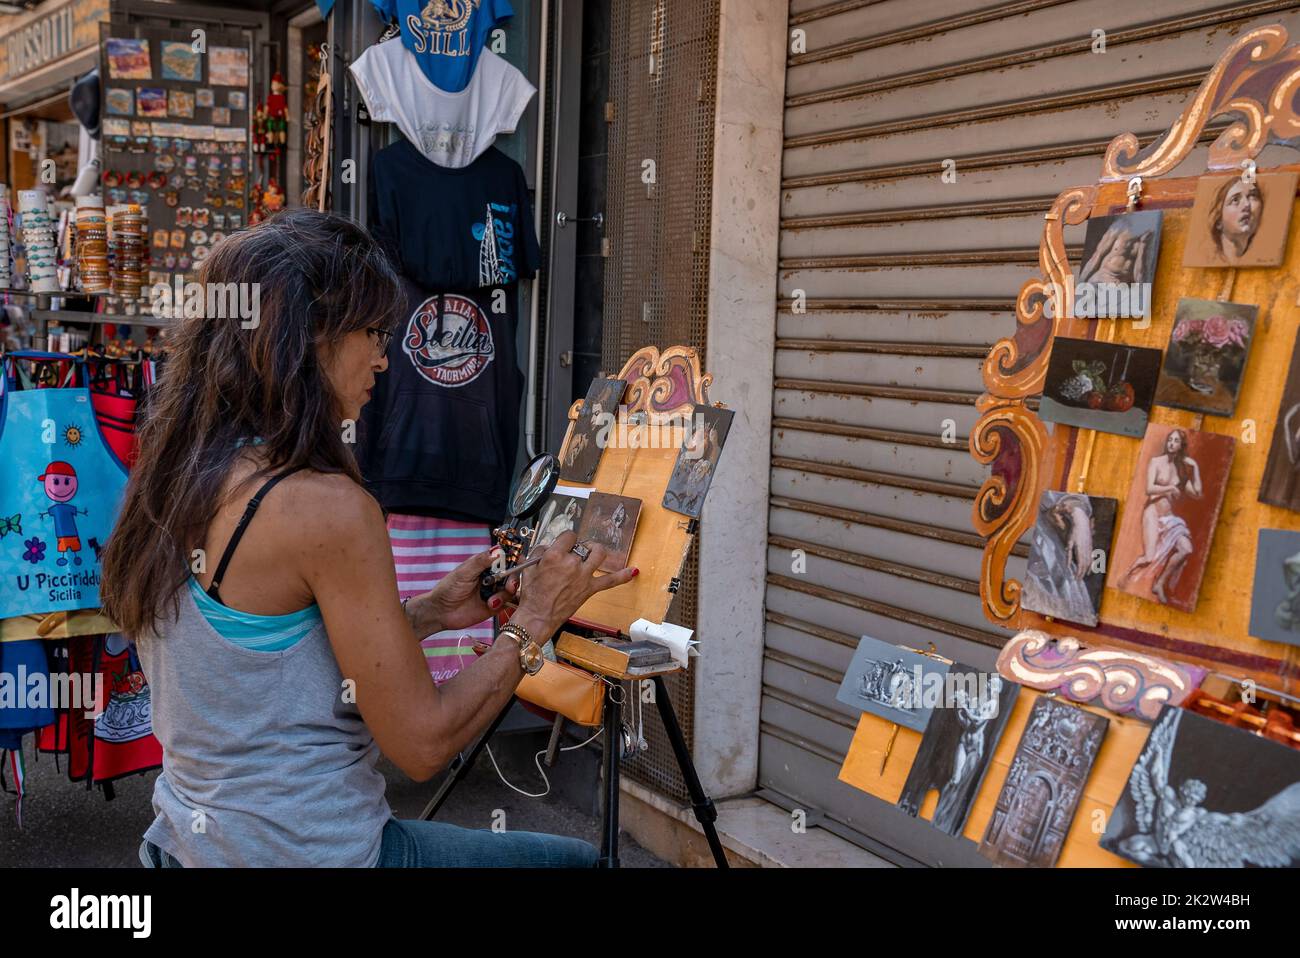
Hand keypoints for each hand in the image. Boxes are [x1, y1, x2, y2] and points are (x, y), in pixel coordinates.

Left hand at [425, 549, 518, 632]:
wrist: (441, 612)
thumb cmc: (447, 589)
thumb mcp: (463, 573)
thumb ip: (481, 562)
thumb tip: (497, 552)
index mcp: (485, 564)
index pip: (505, 557)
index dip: (515, 558)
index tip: (520, 562)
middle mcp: (492, 576)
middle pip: (513, 573)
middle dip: (513, 579)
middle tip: (510, 585)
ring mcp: (494, 591)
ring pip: (512, 589)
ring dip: (506, 593)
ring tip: (493, 600)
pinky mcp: (495, 605)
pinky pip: (507, 602)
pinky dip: (503, 603)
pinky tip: (491, 604)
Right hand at [510, 531, 637, 638]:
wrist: (538, 616)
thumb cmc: (532, 595)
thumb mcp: (528, 568)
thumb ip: (539, 553)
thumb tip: (548, 548)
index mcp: (555, 556)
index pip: (568, 536)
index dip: (566, 540)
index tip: (564, 544)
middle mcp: (572, 563)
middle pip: (582, 544)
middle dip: (578, 547)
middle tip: (573, 553)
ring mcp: (583, 576)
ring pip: (599, 554)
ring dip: (596, 550)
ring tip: (592, 552)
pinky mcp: (589, 589)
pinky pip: (610, 581)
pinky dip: (622, 576)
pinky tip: (633, 571)